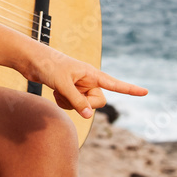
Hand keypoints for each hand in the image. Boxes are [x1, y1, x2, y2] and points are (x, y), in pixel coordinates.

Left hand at [25, 48, 147, 118]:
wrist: (30, 61)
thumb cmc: (48, 66)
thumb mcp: (63, 84)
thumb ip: (76, 100)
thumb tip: (88, 115)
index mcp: (91, 74)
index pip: (115, 83)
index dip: (130, 89)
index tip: (146, 92)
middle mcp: (88, 80)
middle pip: (98, 102)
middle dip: (85, 104)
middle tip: (69, 95)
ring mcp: (78, 86)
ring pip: (83, 106)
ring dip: (70, 104)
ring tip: (58, 91)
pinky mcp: (69, 91)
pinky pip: (72, 105)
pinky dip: (63, 103)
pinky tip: (54, 93)